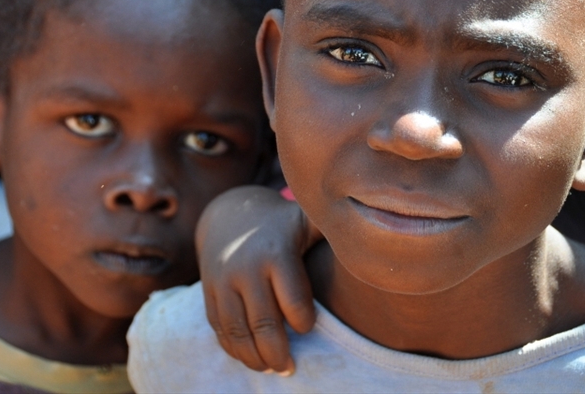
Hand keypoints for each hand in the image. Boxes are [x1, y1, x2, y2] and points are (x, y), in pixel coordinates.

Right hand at [196, 185, 323, 373]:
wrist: (228, 217)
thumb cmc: (281, 226)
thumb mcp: (306, 220)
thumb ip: (333, 229)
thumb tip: (377, 235)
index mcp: (276, 253)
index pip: (293, 299)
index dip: (304, 321)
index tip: (309, 328)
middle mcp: (245, 268)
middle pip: (263, 323)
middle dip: (278, 352)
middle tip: (290, 368)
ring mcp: (221, 282)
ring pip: (237, 332)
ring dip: (254, 358)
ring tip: (272, 368)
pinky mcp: (207, 294)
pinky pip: (220, 330)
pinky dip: (235, 350)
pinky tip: (251, 358)